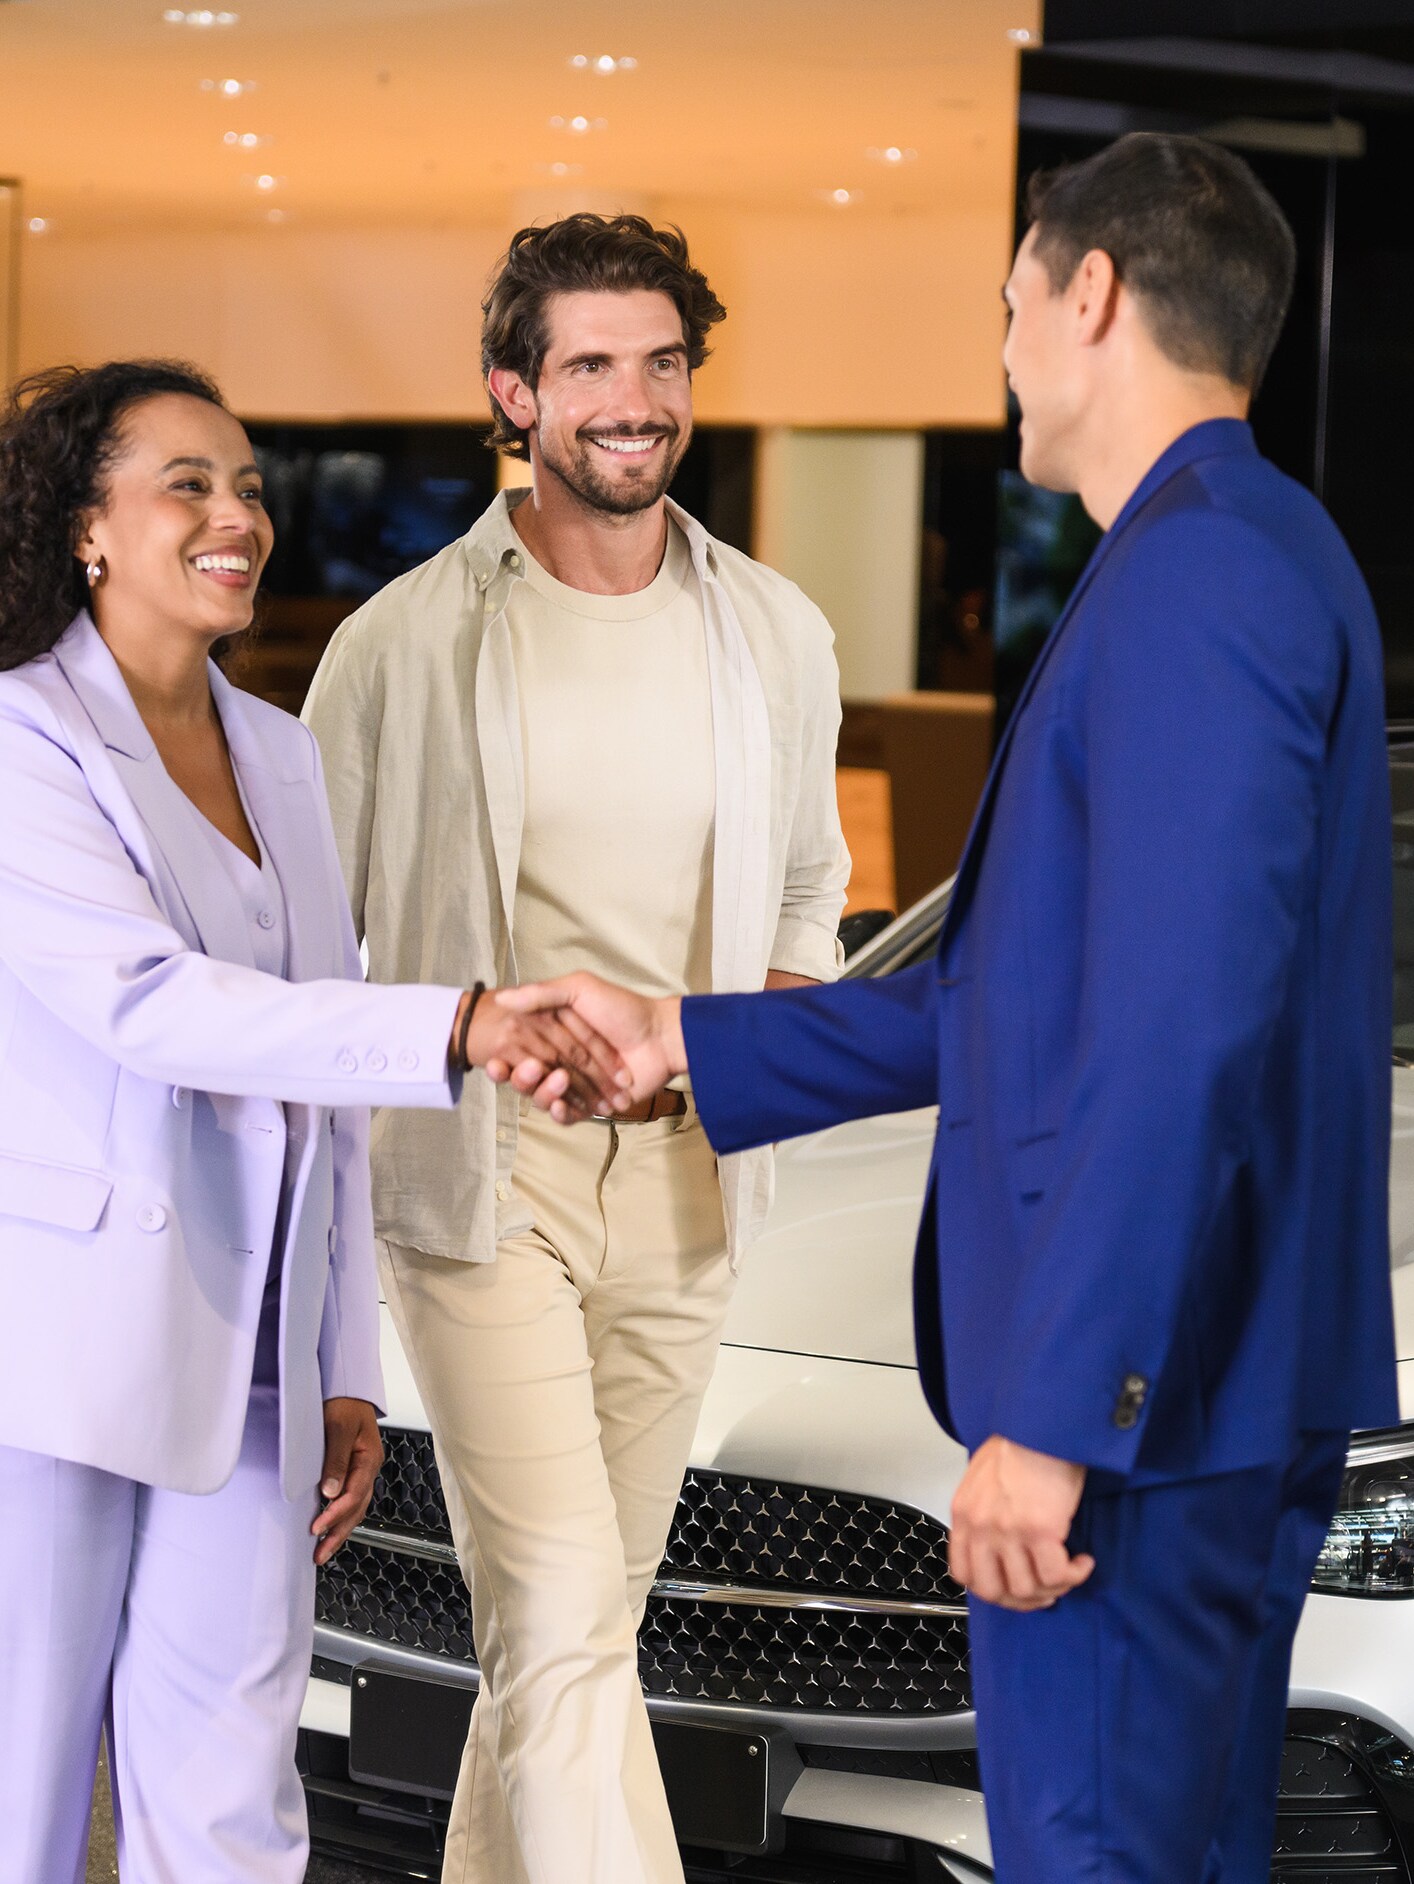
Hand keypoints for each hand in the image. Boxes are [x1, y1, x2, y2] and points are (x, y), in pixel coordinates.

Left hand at [312, 1397, 382, 1565]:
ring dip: (339, 1530)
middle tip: (319, 1555)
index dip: (335, 1515)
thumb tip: (330, 1493)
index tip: (316, 1529)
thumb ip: (335, 1459)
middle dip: (338, 1534)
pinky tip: (327, 1527)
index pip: (354, 1495)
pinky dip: (339, 1516)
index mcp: (369, 1459)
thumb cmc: (345, 1403)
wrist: (348, 1387)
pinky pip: (349, 1499)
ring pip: (355, 1508)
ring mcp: (361, 1470)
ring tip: (321, 1550)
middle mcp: (368, 1468)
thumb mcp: (339, 1427)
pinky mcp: (351, 1470)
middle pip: (357, 1509)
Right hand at [457, 988, 625, 1117]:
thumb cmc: (623, 1009)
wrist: (660, 1037)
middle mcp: (559, 1061)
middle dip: (521, 1078)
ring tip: (557, 1079)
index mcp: (552, 1035)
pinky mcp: (590, 1105)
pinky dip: (560, 1112)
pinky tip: (560, 1104)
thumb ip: (542, 994)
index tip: (492, 1061)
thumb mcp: (581, 989)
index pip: (518, 1052)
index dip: (502, 1060)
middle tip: (529, 1069)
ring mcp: (575, 1085)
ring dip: (542, 1093)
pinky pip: (566, 1116)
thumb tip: (503, 997)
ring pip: (543, 1098)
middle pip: (526, 1079)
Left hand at [948, 1434, 1093, 1611]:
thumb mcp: (984, 1479)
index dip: (993, 1590)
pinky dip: (1073, 1576)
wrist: (1044, 1425)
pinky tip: (1082, 1562)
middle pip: (994, 1591)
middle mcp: (981, 1527)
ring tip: (1068, 1572)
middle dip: (1022, 1600)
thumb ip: (984, 1514)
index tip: (1014, 1587)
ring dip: (1053, 1589)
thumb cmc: (1022, 1445)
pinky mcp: (1039, 1531)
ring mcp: (1008, 1531)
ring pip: (1027, 1589)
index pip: (965, 1574)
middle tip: (1044, 1591)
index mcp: (964, 1514)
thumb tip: (1001, 1545)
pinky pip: (1056, 1576)